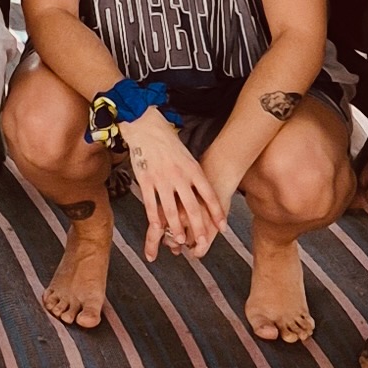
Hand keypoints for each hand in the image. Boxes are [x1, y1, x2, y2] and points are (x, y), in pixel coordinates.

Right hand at [123, 108, 222, 260]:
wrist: (145, 126)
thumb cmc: (168, 141)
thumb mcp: (188, 156)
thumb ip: (194, 175)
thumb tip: (203, 194)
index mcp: (192, 168)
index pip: (209, 195)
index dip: (216, 213)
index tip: (222, 227)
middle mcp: (178, 176)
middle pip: (191, 207)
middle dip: (198, 228)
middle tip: (201, 242)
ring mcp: (161, 179)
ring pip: (170, 210)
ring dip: (176, 228)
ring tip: (180, 240)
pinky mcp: (144, 180)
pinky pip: (150, 205)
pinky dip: (155, 219)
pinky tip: (158, 228)